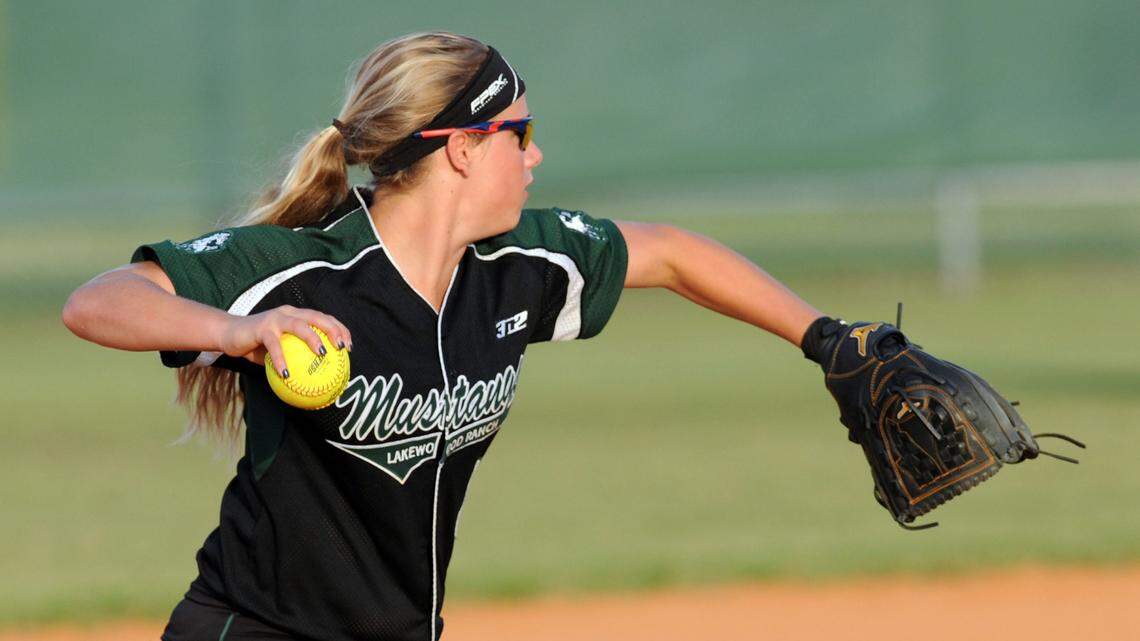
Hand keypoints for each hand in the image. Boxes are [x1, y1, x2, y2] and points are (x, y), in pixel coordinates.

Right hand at [217, 305, 351, 376]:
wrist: (229, 334)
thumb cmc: (258, 346)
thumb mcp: (280, 350)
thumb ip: (296, 358)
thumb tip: (317, 381)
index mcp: (297, 316)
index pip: (324, 318)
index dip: (340, 329)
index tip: (349, 347)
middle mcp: (289, 313)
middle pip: (317, 317)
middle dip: (333, 330)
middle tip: (342, 348)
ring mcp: (275, 318)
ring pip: (299, 325)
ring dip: (313, 338)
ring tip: (322, 354)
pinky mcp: (261, 327)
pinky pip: (274, 345)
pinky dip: (281, 359)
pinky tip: (286, 374)